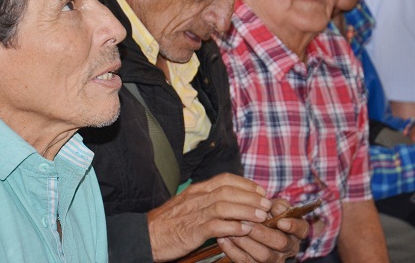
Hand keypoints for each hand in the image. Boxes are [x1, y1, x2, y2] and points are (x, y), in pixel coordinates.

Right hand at [147, 173, 270, 261]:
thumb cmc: (169, 222)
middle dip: (251, 197)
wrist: (147, 235)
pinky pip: (216, 225)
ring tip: (261, 217)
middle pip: (228, 190)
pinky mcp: (192, 230)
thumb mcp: (188, 205)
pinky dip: (232, 227)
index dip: (245, 184)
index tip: (260, 191)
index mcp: (197, 190)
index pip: (225, 179)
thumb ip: (207, 200)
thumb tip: (228, 200)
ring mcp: (194, 213)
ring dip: (246, 210)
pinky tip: (244, 230)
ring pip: (225, 205)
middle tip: (267, 204)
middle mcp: (197, 197)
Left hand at [217, 198, 309, 262]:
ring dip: (246, 241)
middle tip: (247, 221)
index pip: (301, 229)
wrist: (253, 226)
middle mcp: (287, 247)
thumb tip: (275, 207)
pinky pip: (244, 261)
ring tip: (233, 228)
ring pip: (263, 255)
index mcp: (295, 231)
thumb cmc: (267, 214)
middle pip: (280, 243)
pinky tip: (223, 238)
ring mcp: (273, 259)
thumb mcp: (275, 206)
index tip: (281, 221)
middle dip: (263, 232)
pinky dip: (232, 250)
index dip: (293, 226)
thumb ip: (277, 205)